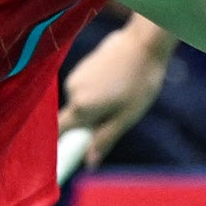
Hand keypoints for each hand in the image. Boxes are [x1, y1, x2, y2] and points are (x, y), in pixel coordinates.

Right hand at [57, 18, 170, 164]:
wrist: (144, 42)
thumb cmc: (139, 82)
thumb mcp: (126, 117)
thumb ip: (104, 140)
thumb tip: (90, 163)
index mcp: (82, 107)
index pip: (60, 133)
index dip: (62, 146)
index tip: (71, 154)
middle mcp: (72, 91)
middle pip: (73, 118)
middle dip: (88, 124)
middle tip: (115, 118)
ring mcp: (76, 76)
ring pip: (81, 102)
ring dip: (95, 107)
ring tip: (120, 95)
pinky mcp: (82, 65)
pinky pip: (84, 88)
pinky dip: (96, 92)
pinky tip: (116, 82)